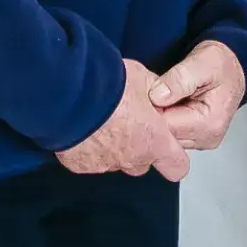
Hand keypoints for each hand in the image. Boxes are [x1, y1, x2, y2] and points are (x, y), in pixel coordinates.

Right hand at [56, 63, 190, 181]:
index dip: (173, 157)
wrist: (69, 92)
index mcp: (154, 141)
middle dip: (137, 148)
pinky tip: (83, 129)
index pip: (176, 166)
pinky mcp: (79, 165)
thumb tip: (159, 96)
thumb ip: (156, 94)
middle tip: (127, 124)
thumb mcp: (144, 79)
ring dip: (112, 148)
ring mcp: (104, 164)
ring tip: (101, 123)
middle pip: (142, 164)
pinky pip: (88, 160)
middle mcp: (131, 159)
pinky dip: (87, 149)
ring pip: (114, 162)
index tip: (166, 144)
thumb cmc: (111, 86)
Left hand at [148, 41, 246, 152]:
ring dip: (160, 116)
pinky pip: (171, 135)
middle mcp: (207, 137)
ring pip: (165, 137)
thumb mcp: (203, 61)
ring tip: (166, 95)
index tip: (149, 89)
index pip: (166, 126)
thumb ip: (181, 77)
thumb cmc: (221, 65)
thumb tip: (157, 95)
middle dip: (155, 113)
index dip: (152, 107)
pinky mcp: (195, 139)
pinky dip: (166, 119)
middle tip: (157, 89)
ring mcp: (201, 141)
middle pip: (165, 135)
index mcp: (210, 122)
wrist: (230, 69)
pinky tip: (170, 104)